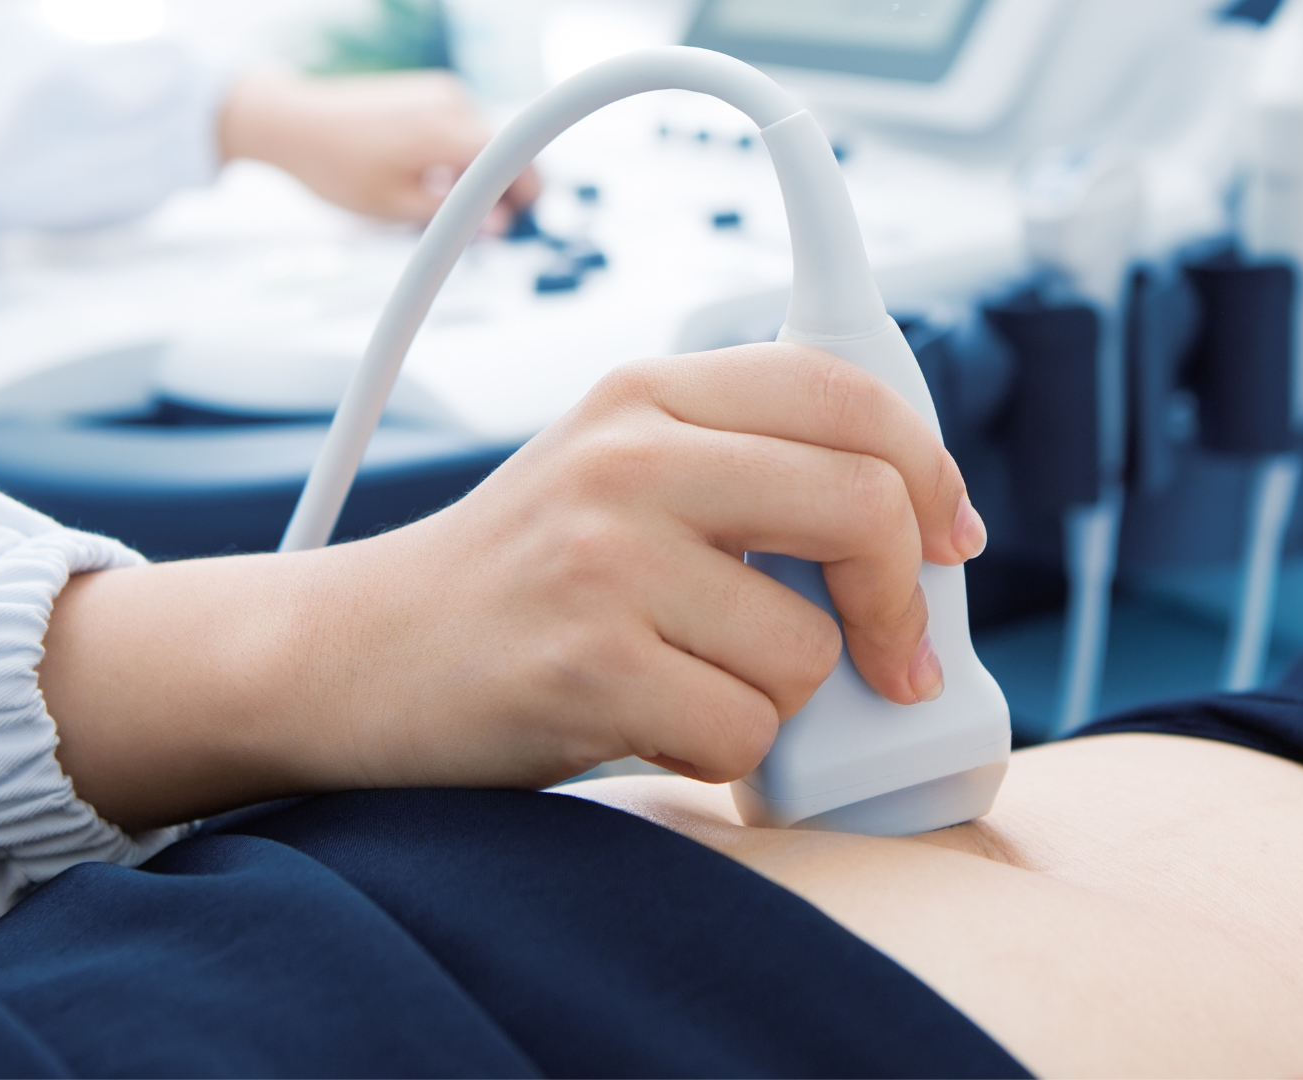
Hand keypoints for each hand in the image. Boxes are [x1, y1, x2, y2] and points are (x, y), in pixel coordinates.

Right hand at [40, 345, 986, 829]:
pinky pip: (745, 731)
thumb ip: (746, 471)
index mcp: (647, 392)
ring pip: (809, 649)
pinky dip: (723, 754)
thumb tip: (923, 533)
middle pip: (865, 505)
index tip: (952, 540)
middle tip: (894, 660)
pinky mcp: (584, 667)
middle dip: (904, 602)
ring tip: (689, 683)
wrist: (350, 656)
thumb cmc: (517, 580)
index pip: (844, 390)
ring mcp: (603, 560)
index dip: (929, 471)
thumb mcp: (618, 476)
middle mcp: (628, 456)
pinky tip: (651, 726)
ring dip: (777, 697)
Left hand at [217, 68, 540, 226]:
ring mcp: (441, 92)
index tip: (525, 216)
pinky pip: (463, 127)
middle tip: (483, 226)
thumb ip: (453, 216)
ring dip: (477, 172)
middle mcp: (450, 102)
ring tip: (439, 201)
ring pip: (483, 141)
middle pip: (502, 150)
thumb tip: (498, 226)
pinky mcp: (430, 91)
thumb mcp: (394, 206)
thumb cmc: (333, 163)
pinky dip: (459, 154)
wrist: (292, 121)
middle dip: (501, 188)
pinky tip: (428, 177)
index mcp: (444, 131)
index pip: (514, 159)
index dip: (529, 190)